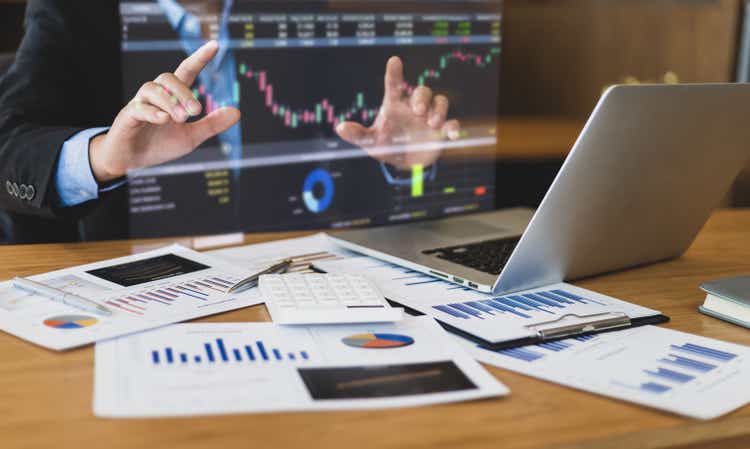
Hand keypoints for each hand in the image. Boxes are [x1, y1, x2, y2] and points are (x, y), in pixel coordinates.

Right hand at [89, 41, 240, 182]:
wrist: (132, 160)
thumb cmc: (159, 144)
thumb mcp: (191, 136)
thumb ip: (212, 124)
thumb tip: (237, 112)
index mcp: (172, 97)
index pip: (186, 71)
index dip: (200, 58)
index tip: (216, 45)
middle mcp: (155, 95)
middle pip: (168, 78)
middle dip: (184, 93)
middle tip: (196, 111)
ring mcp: (140, 104)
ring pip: (152, 89)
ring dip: (170, 102)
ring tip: (182, 118)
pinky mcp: (127, 116)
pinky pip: (138, 107)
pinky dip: (152, 112)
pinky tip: (164, 119)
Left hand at [335, 56, 459, 169]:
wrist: (403, 162)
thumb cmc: (385, 146)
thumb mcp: (370, 142)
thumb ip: (358, 134)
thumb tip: (340, 128)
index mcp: (395, 106)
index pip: (394, 85)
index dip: (394, 72)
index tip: (394, 60)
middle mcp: (413, 108)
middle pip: (422, 91)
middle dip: (422, 98)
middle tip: (418, 112)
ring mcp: (429, 118)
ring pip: (439, 101)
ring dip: (438, 110)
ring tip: (431, 123)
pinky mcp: (441, 130)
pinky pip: (451, 122)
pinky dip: (453, 126)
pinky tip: (452, 134)